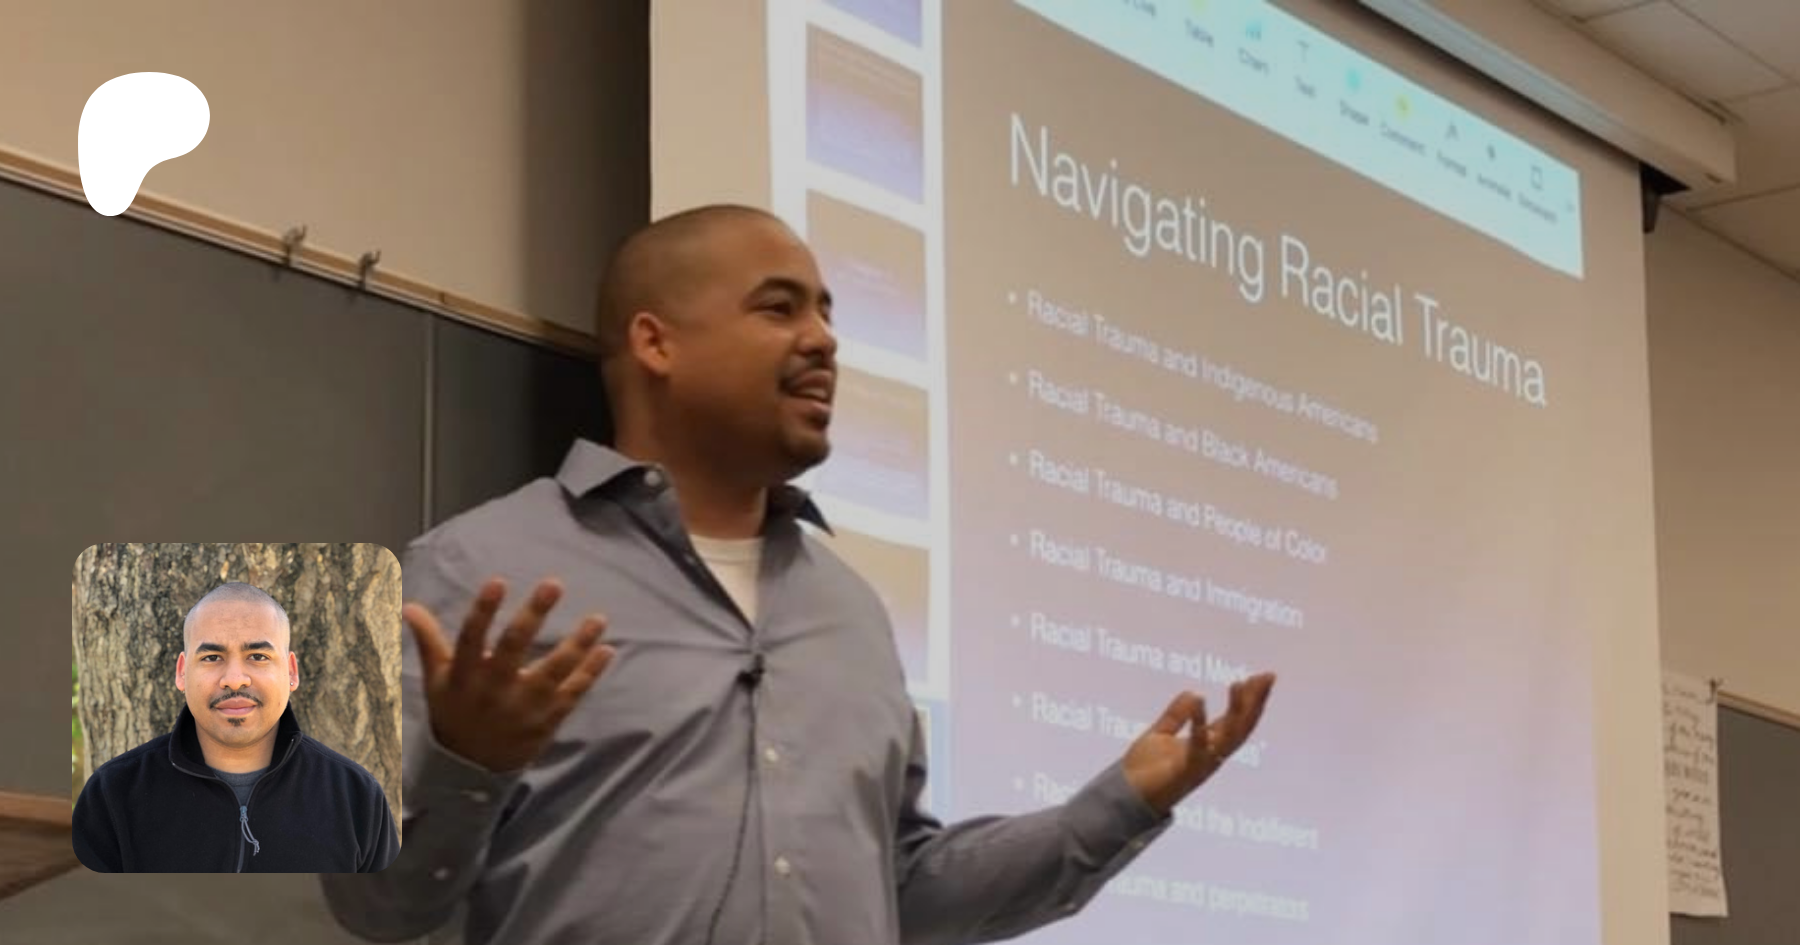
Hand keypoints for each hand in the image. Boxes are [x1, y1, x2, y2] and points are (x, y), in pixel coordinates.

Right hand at [406, 577, 615, 773]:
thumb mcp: (436, 679)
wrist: (471, 768)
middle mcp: (493, 689)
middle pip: (514, 648)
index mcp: (464, 676)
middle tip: (553, 584)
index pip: (471, 638)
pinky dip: (590, 673)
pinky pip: (572, 694)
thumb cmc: (454, 712)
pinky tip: (606, 649)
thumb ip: (428, 640)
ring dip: (577, 644)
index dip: (484, 611)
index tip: (498, 580)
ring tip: (598, 618)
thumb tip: (407, 604)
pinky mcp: (546, 720)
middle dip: (534, 615)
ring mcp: (523, 706)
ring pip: (553, 671)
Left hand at [1122, 673, 1275, 815]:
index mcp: (1206, 747)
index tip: (1261, 677)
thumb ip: (1176, 716)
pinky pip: (1197, 747)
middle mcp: (1210, 756)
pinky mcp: (1184, 771)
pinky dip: (1199, 724)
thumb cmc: (1143, 772)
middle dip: (1255, 702)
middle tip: (1267, 677)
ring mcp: (1200, 765)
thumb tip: (1193, 692)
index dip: (1248, 699)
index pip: (1235, 720)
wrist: (1125, 799)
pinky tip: (1199, 700)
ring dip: (1237, 711)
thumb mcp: (1160, 735)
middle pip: (1241, 727)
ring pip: (1229, 738)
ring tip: (1238, 684)